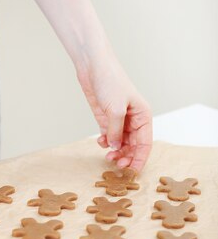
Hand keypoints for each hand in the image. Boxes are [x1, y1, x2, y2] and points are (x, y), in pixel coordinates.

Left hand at [76, 48, 151, 172]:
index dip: (140, 159)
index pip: (145, 143)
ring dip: (116, 152)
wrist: (93, 66)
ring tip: (108, 156)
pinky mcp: (106, 119)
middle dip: (127, 157)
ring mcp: (119, 120)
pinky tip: (100, 142)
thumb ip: (116, 131)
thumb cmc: (110, 81)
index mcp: (143, 116)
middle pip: (133, 146)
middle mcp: (133, 120)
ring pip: (121, 143)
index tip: (133, 172)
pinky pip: (109, 137)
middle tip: (117, 165)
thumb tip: (117, 148)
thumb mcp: (115, 108)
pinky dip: (106, 142)